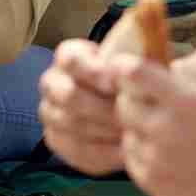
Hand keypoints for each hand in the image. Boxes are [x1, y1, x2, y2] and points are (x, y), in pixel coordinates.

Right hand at [38, 39, 127, 175]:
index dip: (94, 72)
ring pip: (72, 124)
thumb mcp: (136, 63)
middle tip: (130, 116)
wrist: (125, 107)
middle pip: (68, 96)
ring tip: (131, 134)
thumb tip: (145, 43)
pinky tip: (124, 150)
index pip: (71, 61)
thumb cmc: (131, 81)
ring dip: (105, 131)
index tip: (118, 84)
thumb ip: (137, 55)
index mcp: (69, 56)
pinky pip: (74, 149)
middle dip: (102, 108)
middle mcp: (53, 82)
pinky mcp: (55, 139)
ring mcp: (50, 112)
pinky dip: (102, 152)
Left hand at [115, 57, 195, 195]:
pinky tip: (169, 159)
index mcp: (185, 103)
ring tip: (169, 138)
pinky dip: (144, 158)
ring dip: (138, 132)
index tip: (120, 68)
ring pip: (127, 135)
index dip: (122, 68)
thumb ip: (176, 89)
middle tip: (145, 105)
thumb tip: (136, 75)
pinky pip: (133, 163)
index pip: (134, 73)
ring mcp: (158, 161)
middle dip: (131, 101)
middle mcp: (166, 130)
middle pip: (124, 105)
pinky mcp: (154, 186)